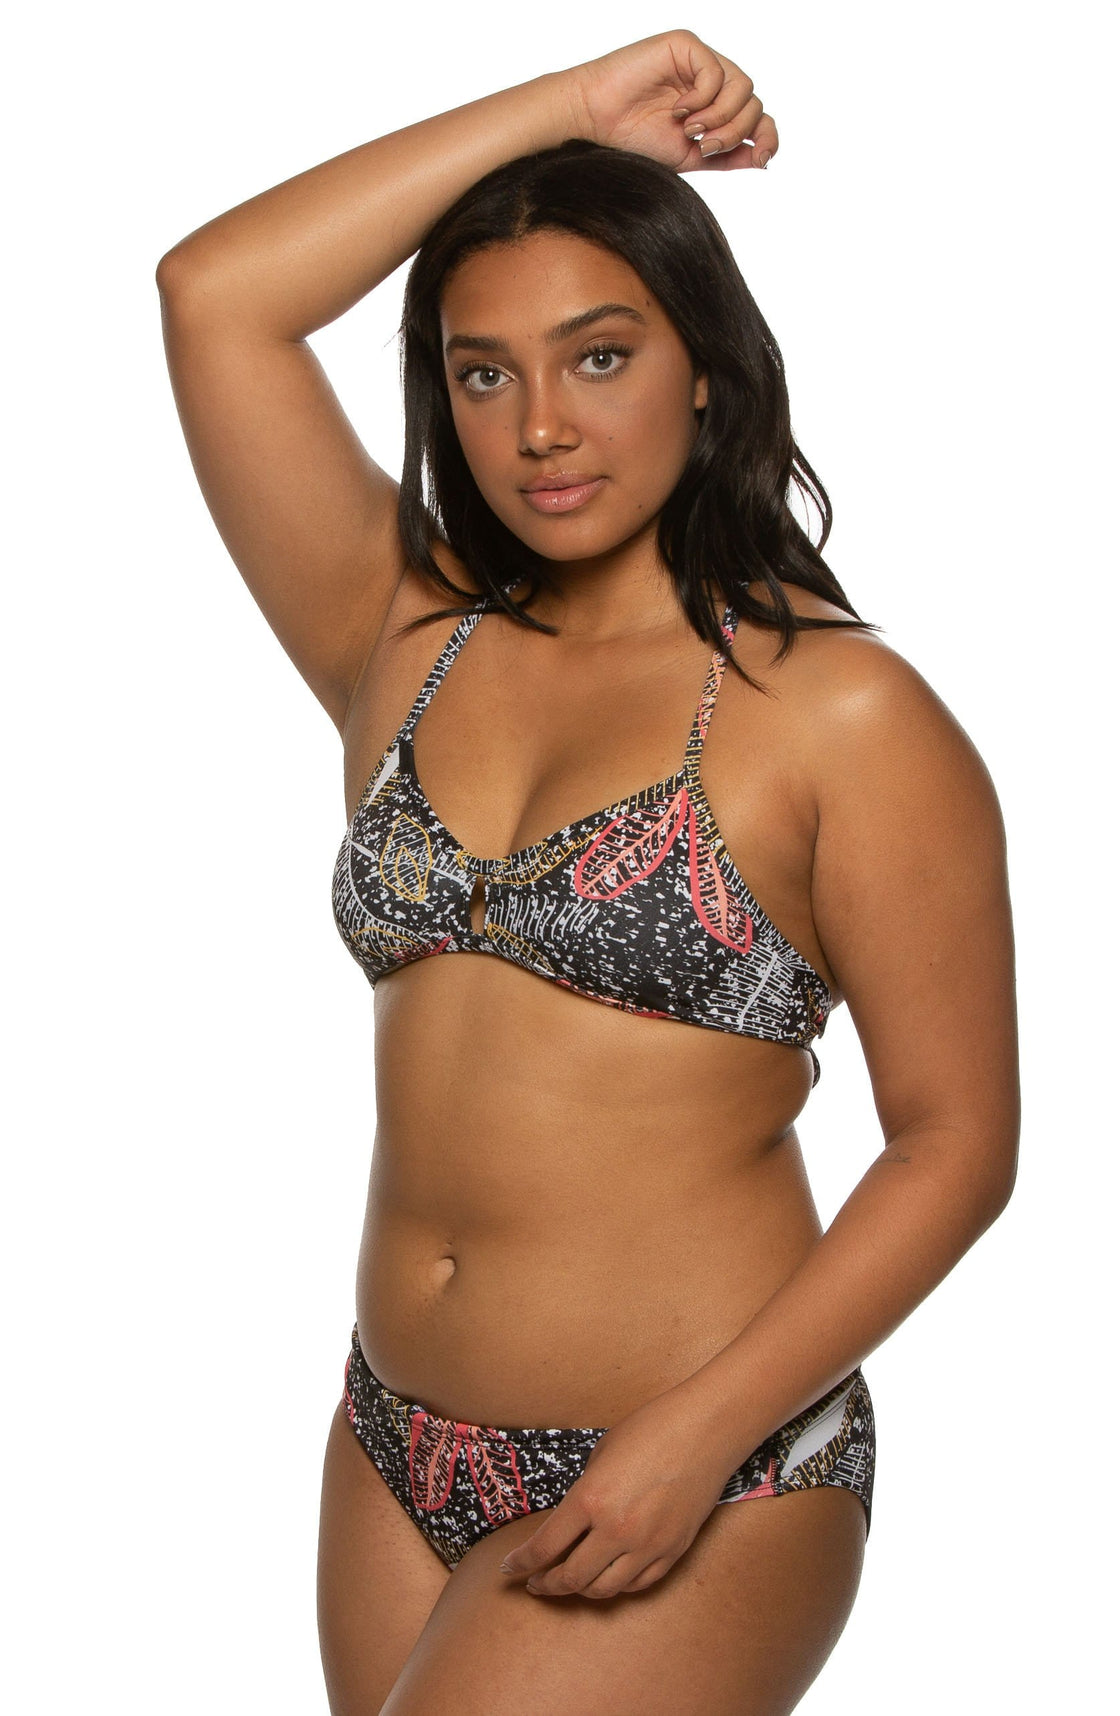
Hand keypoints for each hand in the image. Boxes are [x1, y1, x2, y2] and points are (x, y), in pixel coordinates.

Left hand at [498, 1382, 736, 1599]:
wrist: (705, 1430)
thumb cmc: (651, 1429)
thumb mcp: (602, 1454)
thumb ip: (585, 1493)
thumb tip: (573, 1521)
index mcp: (591, 1499)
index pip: (545, 1547)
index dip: (521, 1563)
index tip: (509, 1569)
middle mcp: (616, 1530)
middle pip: (571, 1578)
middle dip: (546, 1584)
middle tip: (535, 1582)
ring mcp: (647, 1546)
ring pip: (603, 1589)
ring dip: (579, 1590)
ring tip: (568, 1583)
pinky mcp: (672, 1552)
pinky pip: (637, 1584)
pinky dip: (616, 1585)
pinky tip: (606, 1576)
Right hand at [565, 30, 777, 173]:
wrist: (597, 122)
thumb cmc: (634, 139)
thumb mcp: (690, 158)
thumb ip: (726, 156)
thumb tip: (762, 157)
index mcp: (714, 106)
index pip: (757, 116)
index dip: (767, 136)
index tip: (763, 158)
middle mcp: (711, 82)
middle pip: (753, 103)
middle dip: (735, 132)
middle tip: (703, 146)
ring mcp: (699, 62)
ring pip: (743, 87)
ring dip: (721, 117)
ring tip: (690, 131)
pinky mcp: (685, 46)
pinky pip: (716, 72)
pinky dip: (703, 98)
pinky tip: (679, 110)